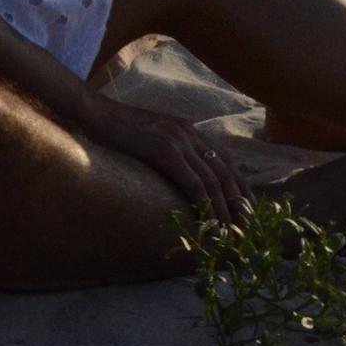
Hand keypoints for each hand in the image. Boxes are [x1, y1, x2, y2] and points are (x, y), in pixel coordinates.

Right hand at [83, 93, 241, 223]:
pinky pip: (192, 182)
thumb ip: (170, 150)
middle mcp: (189, 133)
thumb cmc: (118, 129)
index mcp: (189, 129)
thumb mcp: (152, 135)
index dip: (240, 187)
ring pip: (213, 180)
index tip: (250, 211)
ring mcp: (178, 140)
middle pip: (225, 171)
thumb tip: (179, 175)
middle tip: (247, 229)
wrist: (96, 113)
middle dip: (239, 202)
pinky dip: (204, 204)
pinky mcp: (164, 150)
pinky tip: (208, 221)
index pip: (225, 160)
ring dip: (224, 210)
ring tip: (230, 233)